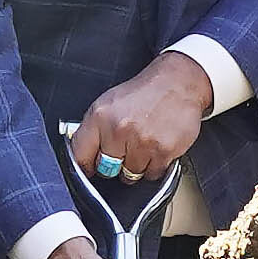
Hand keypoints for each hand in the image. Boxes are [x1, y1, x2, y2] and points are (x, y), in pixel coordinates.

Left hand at [67, 50, 216, 187]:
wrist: (177, 83)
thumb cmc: (143, 93)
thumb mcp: (108, 103)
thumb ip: (92, 130)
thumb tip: (82, 157)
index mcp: (100, 117)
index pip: (80, 156)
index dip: (85, 165)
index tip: (90, 167)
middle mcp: (119, 129)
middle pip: (106, 170)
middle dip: (114, 163)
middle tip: (124, 147)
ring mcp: (142, 142)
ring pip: (130, 175)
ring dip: (136, 165)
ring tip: (143, 143)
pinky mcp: (163, 151)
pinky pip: (151, 175)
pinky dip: (154, 165)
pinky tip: (156, 146)